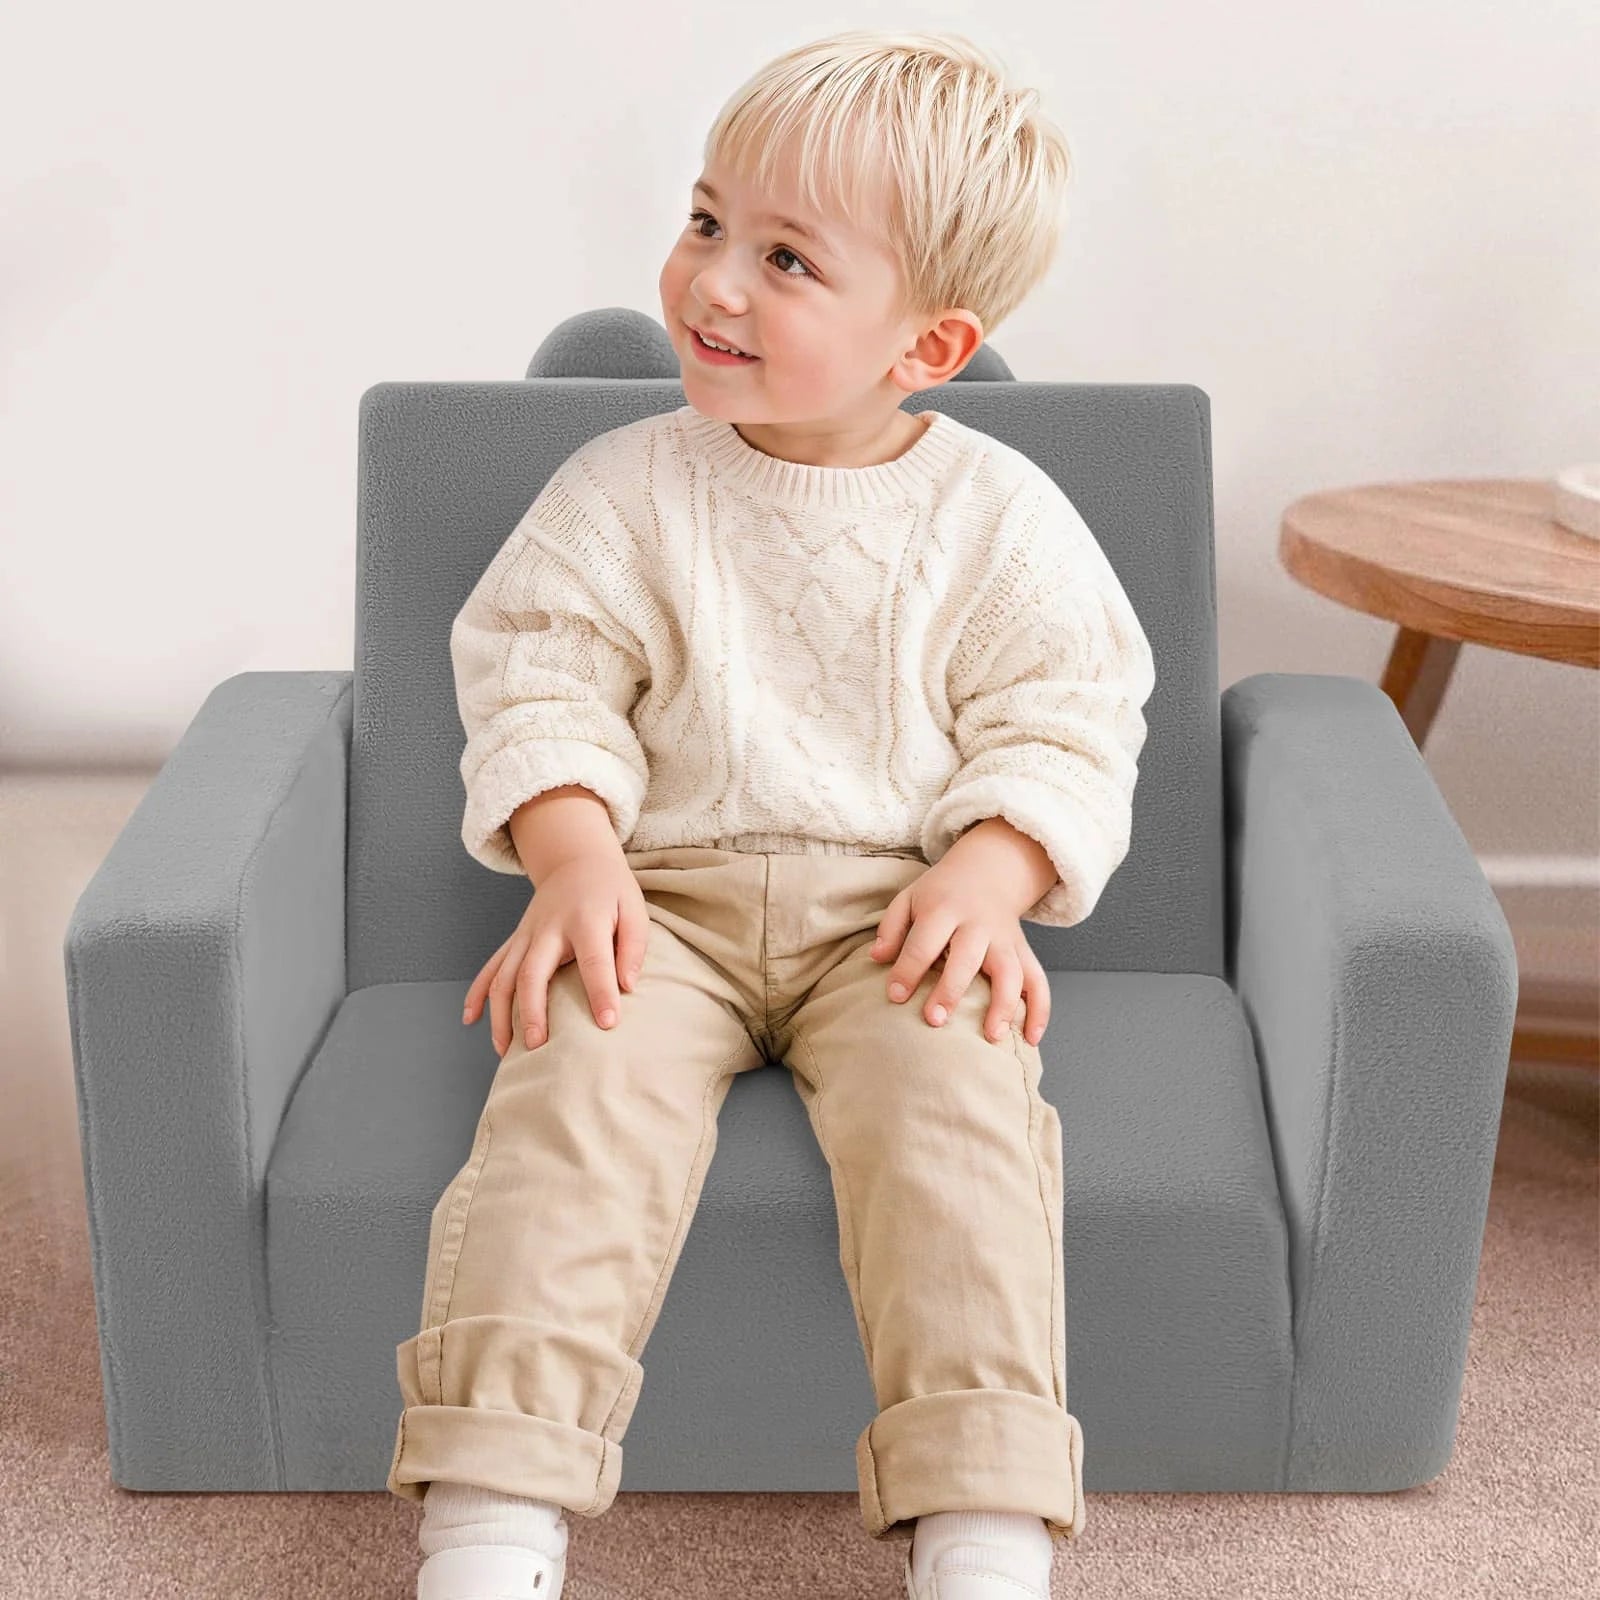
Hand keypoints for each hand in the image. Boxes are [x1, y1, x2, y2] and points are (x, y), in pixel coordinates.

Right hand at [461, 852, 649, 1056]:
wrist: (576, 861)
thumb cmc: (610, 890)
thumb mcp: (634, 909)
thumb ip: (633, 947)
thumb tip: (627, 986)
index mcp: (585, 920)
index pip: (594, 960)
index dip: (601, 992)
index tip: (607, 1023)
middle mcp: (549, 928)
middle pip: (532, 972)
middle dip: (532, 1011)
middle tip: (538, 1046)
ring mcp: (527, 935)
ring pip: (504, 976)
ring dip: (500, 1014)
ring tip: (505, 1051)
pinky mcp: (516, 940)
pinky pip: (491, 966)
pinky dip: (476, 993)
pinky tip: (470, 1019)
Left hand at [870, 856, 1050, 1046]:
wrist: (989, 870)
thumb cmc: (942, 893)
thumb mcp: (910, 898)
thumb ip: (892, 927)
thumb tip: (876, 957)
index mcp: (944, 909)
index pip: (924, 942)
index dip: (908, 970)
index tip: (895, 996)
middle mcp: (978, 925)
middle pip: (967, 958)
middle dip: (951, 990)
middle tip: (935, 1020)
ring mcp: (1005, 939)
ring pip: (1011, 972)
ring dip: (1004, 1005)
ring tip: (992, 1036)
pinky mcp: (1024, 951)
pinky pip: (1038, 981)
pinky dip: (1039, 1010)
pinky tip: (1031, 1038)